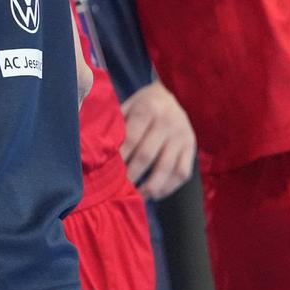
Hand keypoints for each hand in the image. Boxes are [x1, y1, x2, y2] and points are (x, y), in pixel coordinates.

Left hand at [120, 80, 195, 199]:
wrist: (173, 93)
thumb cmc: (143, 104)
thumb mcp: (129, 105)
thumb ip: (117, 123)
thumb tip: (98, 146)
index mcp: (148, 109)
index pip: (131, 139)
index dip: (120, 158)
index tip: (108, 173)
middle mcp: (168, 123)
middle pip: (147, 156)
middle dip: (131, 175)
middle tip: (118, 189)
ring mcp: (182, 136)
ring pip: (167, 168)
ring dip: (151, 186)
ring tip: (137, 196)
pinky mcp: (192, 148)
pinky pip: (182, 173)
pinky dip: (169, 187)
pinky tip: (156, 194)